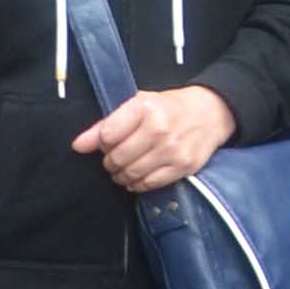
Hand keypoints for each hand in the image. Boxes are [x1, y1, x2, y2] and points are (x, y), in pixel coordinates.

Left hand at [75, 85, 238, 193]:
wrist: (211, 112)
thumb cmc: (169, 107)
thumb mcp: (138, 104)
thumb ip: (106, 124)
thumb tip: (78, 145)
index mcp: (145, 107)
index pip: (107, 136)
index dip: (101, 143)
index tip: (108, 142)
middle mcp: (159, 129)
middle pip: (117, 157)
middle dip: (110, 161)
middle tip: (116, 157)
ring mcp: (172, 150)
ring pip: (131, 174)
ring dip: (122, 175)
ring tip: (125, 167)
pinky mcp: (183, 167)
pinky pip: (149, 184)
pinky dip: (138, 184)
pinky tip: (139, 176)